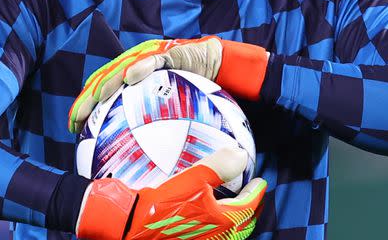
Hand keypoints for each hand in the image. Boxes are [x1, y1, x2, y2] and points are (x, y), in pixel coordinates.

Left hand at [68, 37, 268, 133]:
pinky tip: (131, 78)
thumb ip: (163, 133)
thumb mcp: (180, 118)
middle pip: (108, 79)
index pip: (107, 93)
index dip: (89, 106)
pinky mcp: (172, 51)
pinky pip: (155, 59)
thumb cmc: (204, 98)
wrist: (228, 71)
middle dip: (90, 97)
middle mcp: (142, 68)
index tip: (75, 127)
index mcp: (139, 82)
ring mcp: (156, 57)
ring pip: (125, 67)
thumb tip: (147, 166)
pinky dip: (142, 67)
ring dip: (109, 81)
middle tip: (78, 118)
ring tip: (97, 98)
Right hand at [75, 147, 266, 239]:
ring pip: (226, 232)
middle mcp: (214, 236)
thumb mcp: (190, 179)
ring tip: (231, 202)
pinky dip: (216, 222)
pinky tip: (203, 211)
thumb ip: (217, 166)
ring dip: (233, 218)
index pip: (248, 208)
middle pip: (241, 225)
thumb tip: (240, 155)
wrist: (127, 225)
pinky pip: (209, 232)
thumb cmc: (159, 203)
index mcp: (221, 221)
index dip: (256, 193)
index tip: (260, 181)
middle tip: (251, 193)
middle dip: (249, 209)